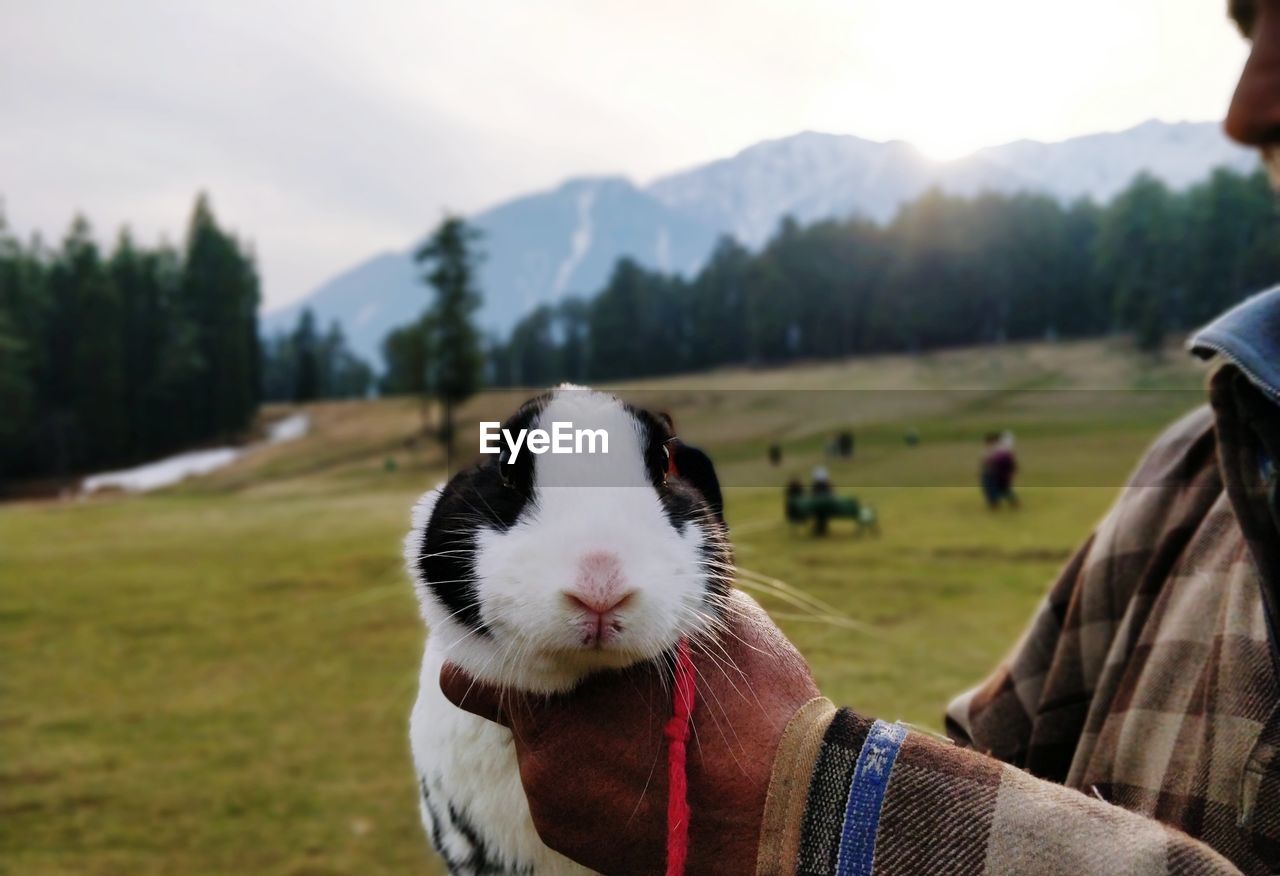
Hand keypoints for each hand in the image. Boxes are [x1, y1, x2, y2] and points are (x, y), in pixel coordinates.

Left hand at [439, 590, 819, 874]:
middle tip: (602, 696)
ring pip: (546, 755)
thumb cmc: (758, 715)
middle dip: (551, 699)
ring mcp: (554, 796)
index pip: (475, 671)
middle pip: (518, 712)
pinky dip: (596, 784)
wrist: (788, 818)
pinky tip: (649, 778)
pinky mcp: (572, 839)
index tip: (525, 651)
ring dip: (578, 742)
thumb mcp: (720, 626)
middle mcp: (546, 740)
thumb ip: (661, 610)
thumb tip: (648, 591)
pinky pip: (568, 796)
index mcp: (570, 676)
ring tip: (643, 741)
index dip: (497, 658)